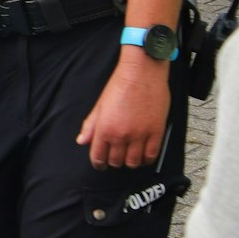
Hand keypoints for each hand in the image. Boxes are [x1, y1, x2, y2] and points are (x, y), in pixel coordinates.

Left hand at [77, 54, 170, 168]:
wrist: (142, 72)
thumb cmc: (120, 85)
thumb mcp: (100, 105)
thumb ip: (91, 125)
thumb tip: (82, 141)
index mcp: (104, 129)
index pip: (98, 157)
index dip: (98, 164)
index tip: (100, 164)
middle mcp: (121, 135)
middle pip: (116, 161)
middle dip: (113, 162)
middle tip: (115, 157)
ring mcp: (140, 135)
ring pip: (133, 162)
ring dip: (129, 162)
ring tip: (129, 156)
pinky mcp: (156, 132)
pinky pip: (151, 155)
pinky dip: (146, 159)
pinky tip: (143, 155)